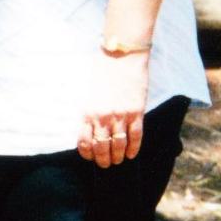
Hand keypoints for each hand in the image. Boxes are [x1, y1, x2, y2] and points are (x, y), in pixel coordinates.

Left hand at [77, 50, 149, 167]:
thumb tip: (92, 131)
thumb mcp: (90, 93)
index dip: (88, 154)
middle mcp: (102, 117)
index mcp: (88, 112)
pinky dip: (134, 148)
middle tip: (106, 164)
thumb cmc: (103, 72)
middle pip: (102, 148)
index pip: (84, 142)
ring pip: (118, 145)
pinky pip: (135, 136)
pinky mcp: (136, 112)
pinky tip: (132, 154)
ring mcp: (120, 116)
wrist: (121, 56)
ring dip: (118, 156)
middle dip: (103, 160)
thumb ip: (91, 112)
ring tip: (118, 160)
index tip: (91, 157)